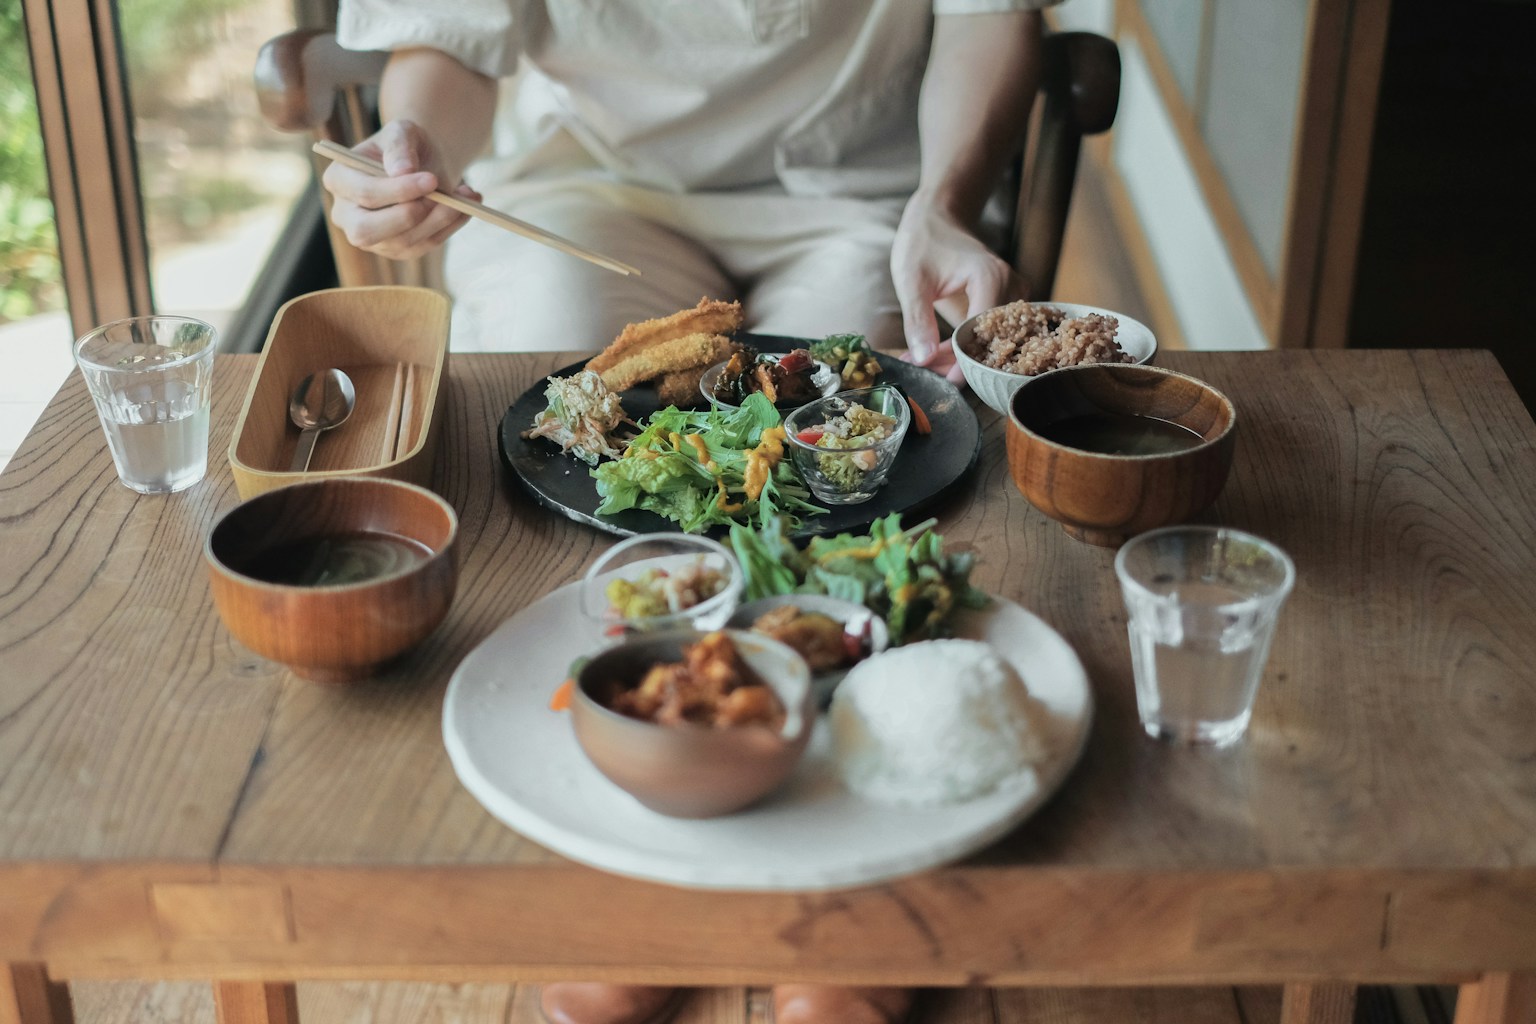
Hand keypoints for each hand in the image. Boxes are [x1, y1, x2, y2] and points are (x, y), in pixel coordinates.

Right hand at [321, 119, 480, 260]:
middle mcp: (346, 214)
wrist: (423, 163)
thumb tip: (402, 171)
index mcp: (339, 179)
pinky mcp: (397, 249)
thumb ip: (400, 147)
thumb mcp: (402, 132)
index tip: (431, 179)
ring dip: (438, 221)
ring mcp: (372, 237)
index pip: (364, 193)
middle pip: (366, 231)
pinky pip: (423, 246)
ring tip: (466, 195)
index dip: (398, 190)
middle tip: (440, 197)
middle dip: (407, 217)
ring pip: (401, 243)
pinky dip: (449, 227)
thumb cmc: (406, 145)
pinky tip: (465, 207)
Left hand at [890, 195, 1026, 382]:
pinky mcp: (1007, 304)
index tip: (941, 382)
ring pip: (990, 342)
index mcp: (990, 278)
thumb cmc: (923, 243)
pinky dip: (964, 347)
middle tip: (925, 373)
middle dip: (957, 363)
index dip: (962, 362)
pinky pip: (990, 335)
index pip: (982, 335)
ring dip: (959, 357)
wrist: (937, 219)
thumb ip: (917, 321)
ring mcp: (1013, 296)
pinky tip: (936, 353)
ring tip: (925, 363)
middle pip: (989, 342)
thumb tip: (922, 360)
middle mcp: (1010, 287)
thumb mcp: (911, 282)